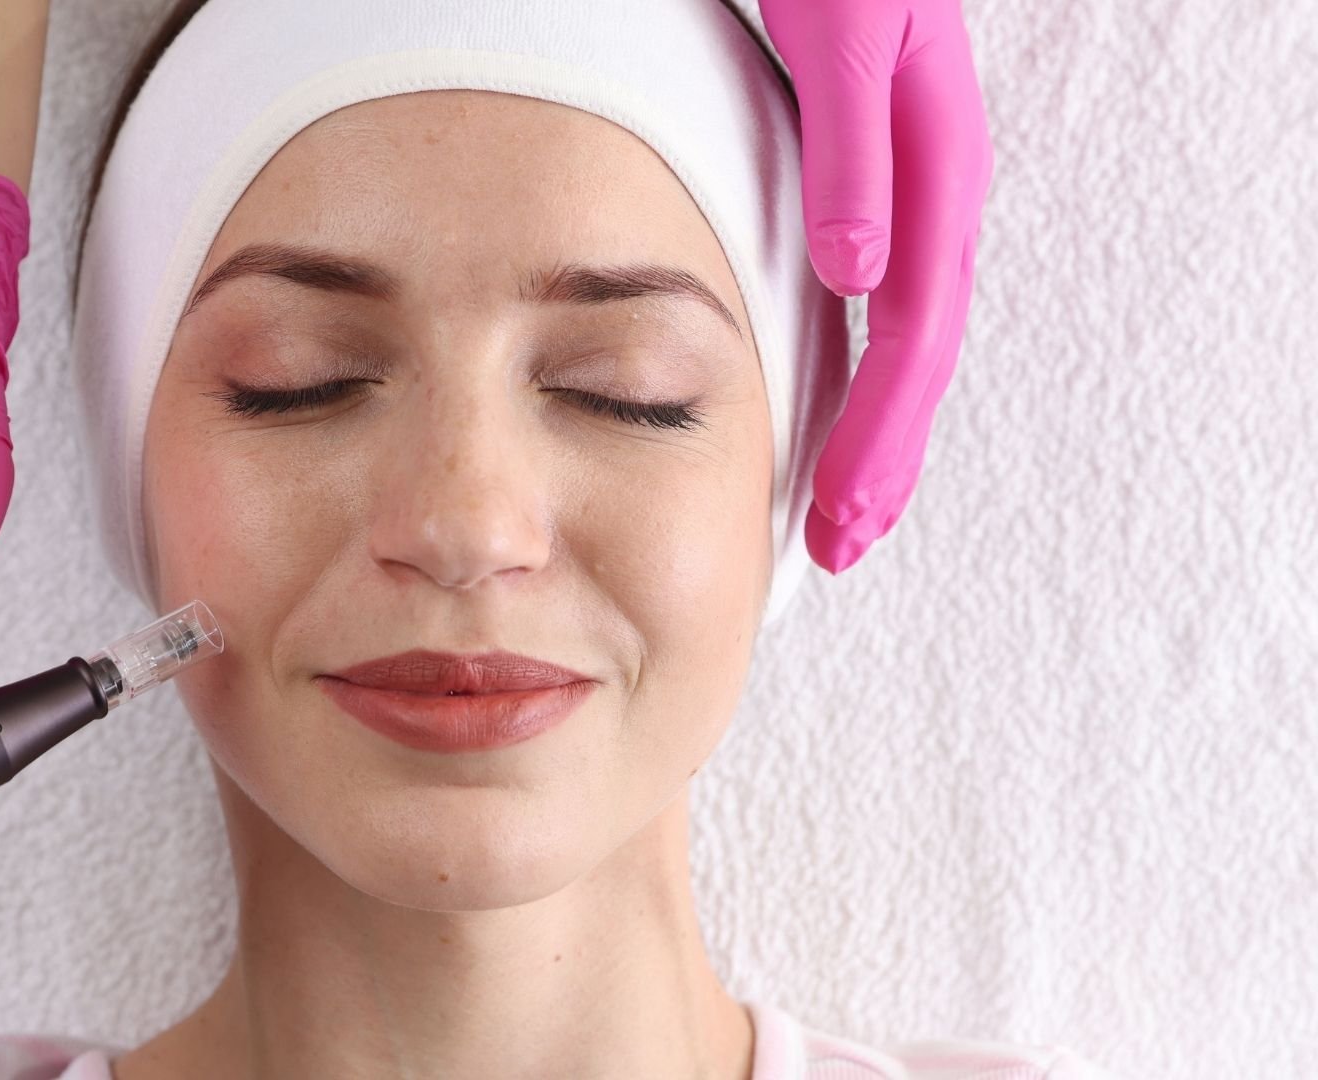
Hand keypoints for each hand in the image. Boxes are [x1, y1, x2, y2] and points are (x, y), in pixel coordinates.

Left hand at [756, 0, 994, 571]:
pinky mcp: (881, 189)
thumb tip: (861, 277)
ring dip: (878, 433)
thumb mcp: (848, 48)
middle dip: (882, 463)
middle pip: (916, 362)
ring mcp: (913, 198)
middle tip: (835, 550)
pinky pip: (884, 304)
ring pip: (905, 343)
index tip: (837, 516)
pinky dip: (862, 373)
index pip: (912, 340)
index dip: (876, 436)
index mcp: (936, 178)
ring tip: (845, 515)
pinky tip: (842, 411)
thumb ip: (852, 157)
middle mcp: (934, 200)